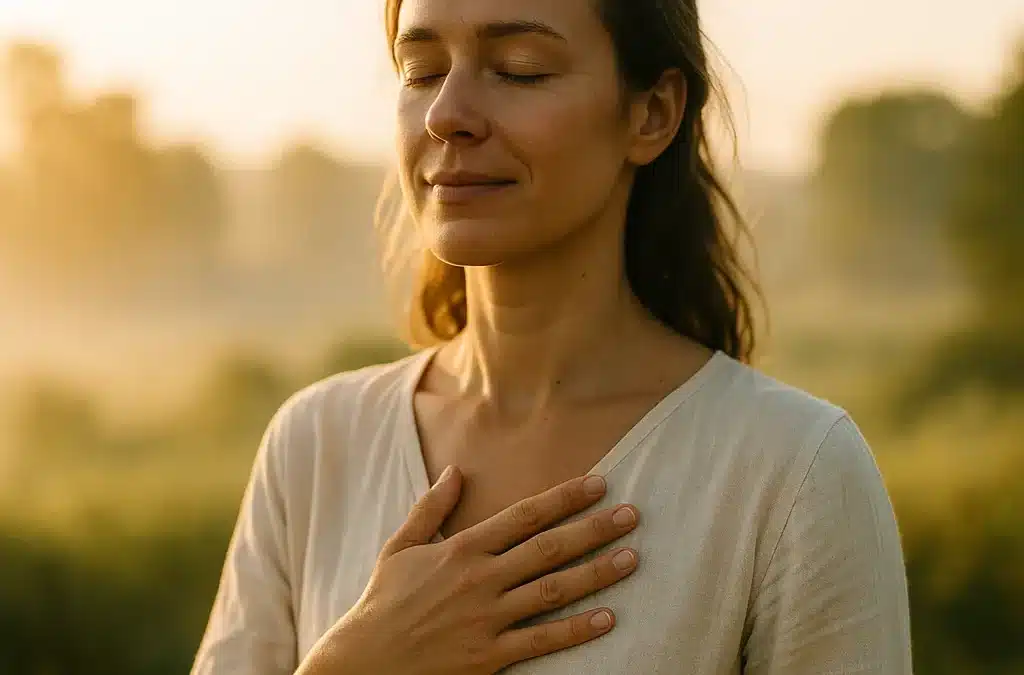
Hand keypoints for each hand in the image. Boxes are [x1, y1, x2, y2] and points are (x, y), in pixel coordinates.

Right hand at [298, 465, 639, 674]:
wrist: (365, 662)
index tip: (598, 484)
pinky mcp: (490, 655)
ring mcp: (487, 618)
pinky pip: (542, 640)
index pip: (524, 516)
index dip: (564, 498)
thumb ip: (431, 507)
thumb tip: (456, 470)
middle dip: (594, 529)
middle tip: (632, 515)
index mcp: (462, 549)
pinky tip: (608, 618)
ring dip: (597, 573)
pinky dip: (577, 630)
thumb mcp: (401, 546)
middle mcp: (480, 579)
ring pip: (553, 590)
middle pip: (548, 548)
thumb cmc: (383, 601)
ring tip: (631, 558)